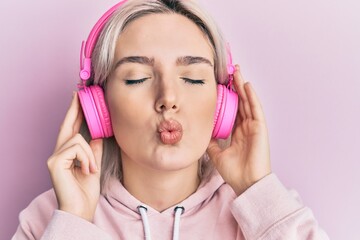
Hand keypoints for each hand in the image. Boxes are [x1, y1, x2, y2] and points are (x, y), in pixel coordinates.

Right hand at [47, 92, 102, 220]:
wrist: (81, 209)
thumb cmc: (86, 191)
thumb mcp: (94, 166)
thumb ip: (94, 150)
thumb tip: (96, 135)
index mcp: (68, 153)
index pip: (70, 129)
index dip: (74, 112)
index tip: (79, 98)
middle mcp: (58, 153)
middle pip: (66, 125)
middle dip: (74, 108)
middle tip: (80, 92)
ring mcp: (54, 157)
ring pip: (77, 139)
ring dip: (90, 154)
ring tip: (91, 169)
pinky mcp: (54, 162)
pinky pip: (76, 148)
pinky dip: (86, 159)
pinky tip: (87, 171)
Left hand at [207, 65, 270, 195]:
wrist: (246, 183)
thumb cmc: (234, 172)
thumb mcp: (216, 154)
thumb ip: (211, 143)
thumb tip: (202, 133)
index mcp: (237, 132)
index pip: (232, 110)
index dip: (227, 97)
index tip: (219, 86)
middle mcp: (246, 127)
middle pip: (240, 102)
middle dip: (235, 87)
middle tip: (229, 72)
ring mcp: (254, 126)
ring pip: (248, 101)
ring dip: (242, 86)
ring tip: (236, 72)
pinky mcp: (260, 128)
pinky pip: (255, 109)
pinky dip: (251, 97)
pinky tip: (246, 85)